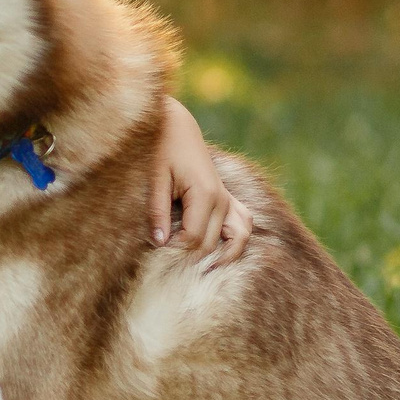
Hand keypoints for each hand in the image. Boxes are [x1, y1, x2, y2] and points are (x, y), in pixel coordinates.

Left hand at [150, 97, 251, 263]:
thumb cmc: (163, 150)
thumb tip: (159, 243)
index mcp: (205, 194)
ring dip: (224, 258)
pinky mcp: (228, 199)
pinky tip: (221, 255)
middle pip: (211, 244)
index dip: (175, 251)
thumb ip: (157, 212)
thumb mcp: (155, 179)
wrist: (177, 127)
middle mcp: (222, 199)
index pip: (193, 239)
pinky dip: (236, 242)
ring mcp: (228, 200)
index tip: (156, 254)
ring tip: (204, 273)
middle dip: (192, 260)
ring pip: (238, 240)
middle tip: (170, 272)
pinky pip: (243, 225)